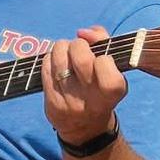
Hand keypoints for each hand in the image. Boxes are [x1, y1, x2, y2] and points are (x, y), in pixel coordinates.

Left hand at [44, 26, 126, 146]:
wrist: (86, 127)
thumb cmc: (101, 89)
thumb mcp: (114, 70)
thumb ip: (104, 42)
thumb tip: (83, 32)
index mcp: (113, 92)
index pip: (104, 63)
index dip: (101, 55)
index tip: (101, 59)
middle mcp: (92, 99)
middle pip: (80, 58)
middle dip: (78, 45)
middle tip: (79, 49)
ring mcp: (70, 101)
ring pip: (59, 57)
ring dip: (62, 48)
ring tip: (66, 54)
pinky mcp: (52, 102)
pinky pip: (45, 67)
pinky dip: (50, 59)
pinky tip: (56, 65)